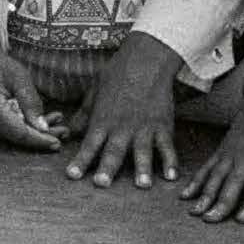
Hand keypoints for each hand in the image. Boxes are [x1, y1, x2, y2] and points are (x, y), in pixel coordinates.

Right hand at [0, 46, 64, 151]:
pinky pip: (3, 129)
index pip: (18, 132)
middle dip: (40, 137)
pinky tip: (37, 121)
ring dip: (33, 131)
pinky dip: (21, 126)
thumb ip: (30, 101)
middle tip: (63, 132)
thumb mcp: (18, 75)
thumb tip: (43, 128)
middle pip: (15, 137)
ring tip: (56, 123)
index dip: (39, 140)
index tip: (57, 142)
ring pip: (10, 135)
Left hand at [64, 31, 180, 188]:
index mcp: (103, 119)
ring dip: (142, 168)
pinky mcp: (162, 125)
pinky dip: (170, 161)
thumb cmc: (118, 73)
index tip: (72, 176)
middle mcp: (122, 126)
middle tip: (101, 183)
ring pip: (142, 151)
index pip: (89, 144)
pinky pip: (167, 146)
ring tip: (142, 185)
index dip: (81, 160)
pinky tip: (171, 176)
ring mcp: (144, 126)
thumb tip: (71, 131)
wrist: (146, 58)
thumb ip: (84, 113)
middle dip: (107, 168)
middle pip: (114, 150)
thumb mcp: (96, 90)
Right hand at [179, 86, 243, 223]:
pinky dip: (196, 181)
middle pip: (233, 183)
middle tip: (210, 220)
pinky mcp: (223, 148)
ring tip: (195, 212)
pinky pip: (207, 167)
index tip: (241, 219)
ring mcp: (232, 152)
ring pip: (216, 176)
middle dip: (221, 203)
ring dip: (205, 195)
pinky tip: (187, 194)